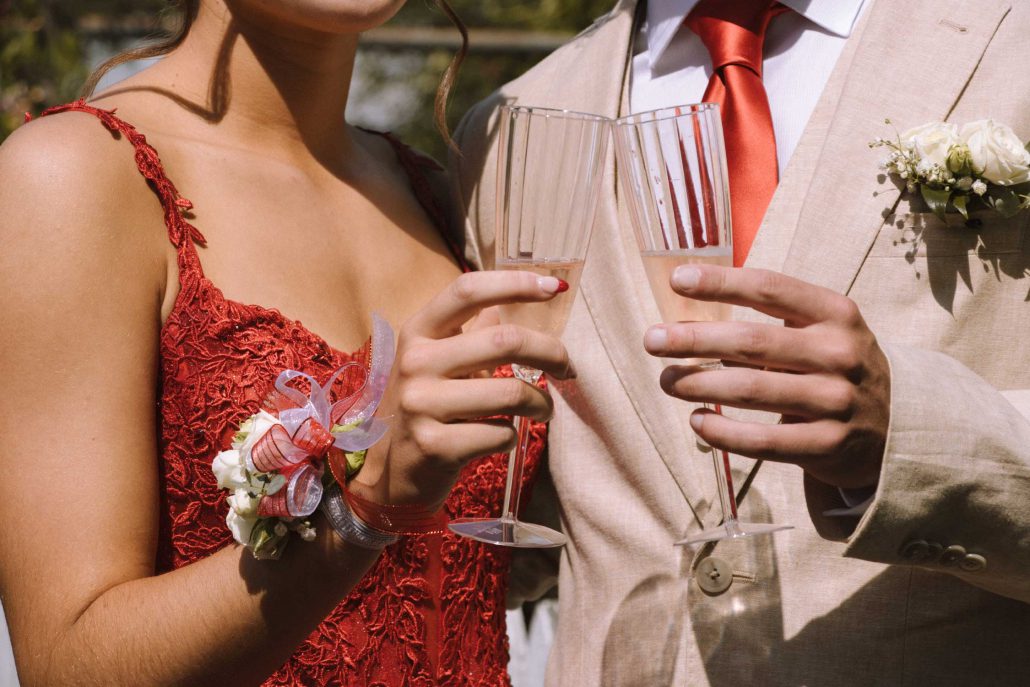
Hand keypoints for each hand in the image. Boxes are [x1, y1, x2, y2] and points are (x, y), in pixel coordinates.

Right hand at [354, 270, 573, 508]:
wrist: (390, 473)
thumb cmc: (425, 408)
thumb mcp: (437, 361)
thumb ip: (472, 330)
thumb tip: (517, 293)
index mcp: (418, 332)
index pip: (467, 291)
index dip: (514, 283)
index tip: (553, 287)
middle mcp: (416, 363)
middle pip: (503, 341)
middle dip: (551, 353)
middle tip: (567, 367)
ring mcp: (421, 405)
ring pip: (511, 392)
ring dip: (541, 403)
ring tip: (543, 409)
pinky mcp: (435, 445)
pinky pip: (501, 434)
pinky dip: (513, 436)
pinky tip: (502, 437)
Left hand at [643, 265, 889, 489]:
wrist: (898, 428)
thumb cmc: (837, 369)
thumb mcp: (823, 332)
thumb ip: (770, 323)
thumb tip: (688, 320)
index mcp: (835, 314)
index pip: (769, 289)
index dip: (721, 283)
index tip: (678, 281)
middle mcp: (839, 353)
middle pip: (752, 342)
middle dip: (694, 340)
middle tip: (652, 340)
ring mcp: (836, 402)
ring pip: (751, 391)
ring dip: (699, 385)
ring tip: (667, 380)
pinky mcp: (828, 445)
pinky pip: (763, 441)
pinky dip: (723, 432)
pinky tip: (697, 422)